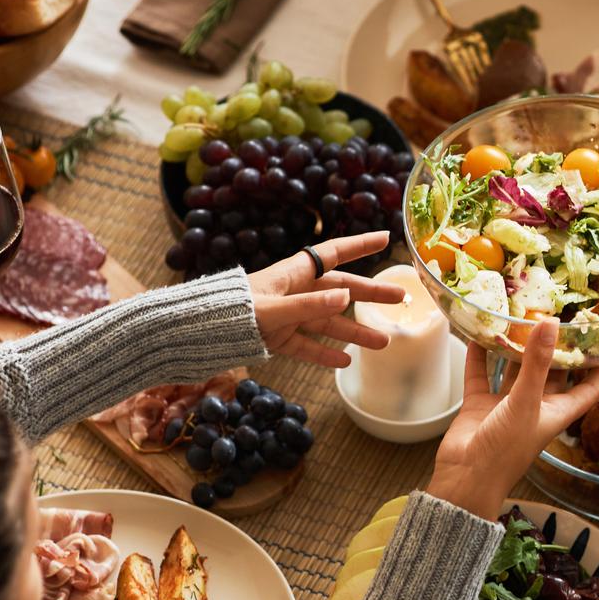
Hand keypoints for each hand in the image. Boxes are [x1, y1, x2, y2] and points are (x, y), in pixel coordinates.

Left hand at [246, 232, 403, 367]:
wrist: (198, 333)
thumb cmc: (232, 312)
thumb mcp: (273, 309)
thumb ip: (309, 305)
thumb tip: (347, 296)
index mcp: (294, 274)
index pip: (333, 254)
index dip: (360, 245)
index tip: (386, 238)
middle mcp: (295, 292)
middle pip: (340, 289)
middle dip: (370, 293)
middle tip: (400, 297)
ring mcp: (288, 316)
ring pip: (328, 323)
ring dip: (355, 331)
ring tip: (383, 342)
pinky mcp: (278, 338)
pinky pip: (306, 346)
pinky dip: (324, 354)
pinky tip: (345, 361)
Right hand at [428, 320, 598, 516]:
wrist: (465, 479)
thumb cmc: (505, 450)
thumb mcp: (526, 403)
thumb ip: (537, 363)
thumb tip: (550, 324)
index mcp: (557, 412)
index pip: (590, 388)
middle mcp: (535, 406)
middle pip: (552, 372)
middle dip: (556, 347)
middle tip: (559, 315)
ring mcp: (507, 406)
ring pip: (515, 370)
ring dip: (515, 348)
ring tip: (518, 317)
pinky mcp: (480, 405)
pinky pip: (482, 375)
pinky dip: (479, 357)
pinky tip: (477, 334)